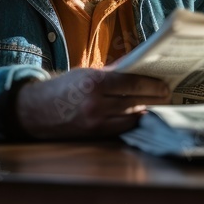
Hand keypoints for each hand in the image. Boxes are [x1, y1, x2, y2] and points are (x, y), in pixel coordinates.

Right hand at [15, 68, 170, 139]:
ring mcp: (96, 122)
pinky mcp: (95, 135)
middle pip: (136, 101)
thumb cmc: (63, 87)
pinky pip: (122, 128)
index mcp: (94, 83)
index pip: (132, 83)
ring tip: (155, 103)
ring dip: (145, 110)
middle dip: (154, 98)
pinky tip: (139, 114)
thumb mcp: (86, 73)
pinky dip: (132, 121)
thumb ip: (113, 72)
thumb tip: (139, 68)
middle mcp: (96, 104)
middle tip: (167, 94)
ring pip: (132, 117)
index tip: (165, 85)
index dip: (152, 85)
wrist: (36, 111)